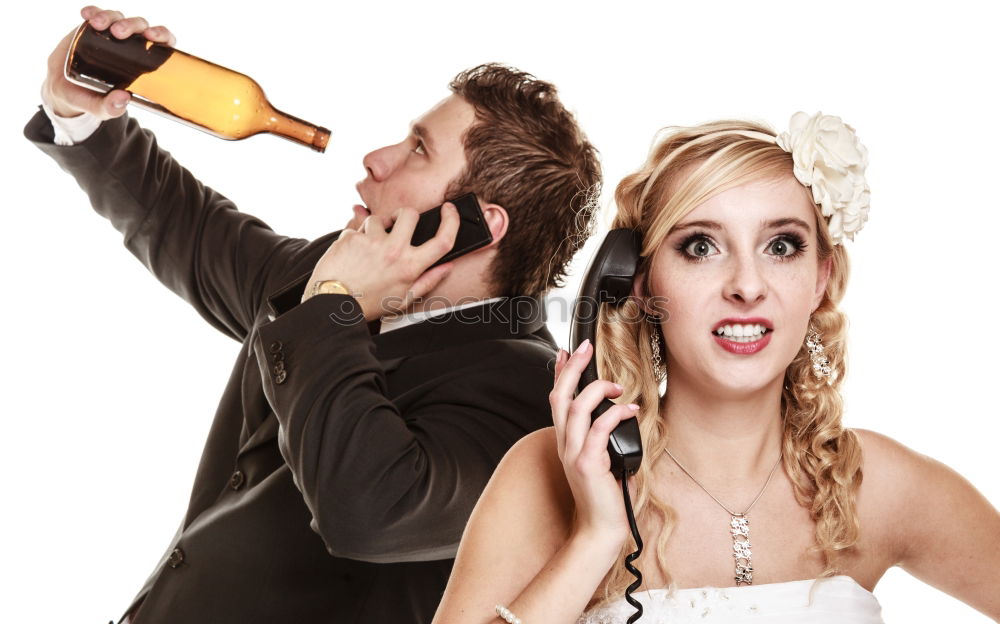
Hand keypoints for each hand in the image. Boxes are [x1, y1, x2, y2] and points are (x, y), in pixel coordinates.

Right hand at [42, 6, 176, 118]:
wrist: (63, 90)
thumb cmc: (91, 99)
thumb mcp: (100, 108)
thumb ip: (110, 108)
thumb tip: (124, 97)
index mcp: (143, 63)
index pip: (162, 44)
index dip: (162, 35)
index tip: (152, 36)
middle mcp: (130, 45)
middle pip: (140, 27)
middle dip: (132, 25)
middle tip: (118, 33)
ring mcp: (110, 35)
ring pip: (118, 17)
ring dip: (110, 16)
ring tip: (96, 24)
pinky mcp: (91, 29)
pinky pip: (95, 14)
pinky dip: (93, 12)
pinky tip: (86, 14)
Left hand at [304, 203, 459, 320]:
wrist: (333, 303)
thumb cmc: (368, 304)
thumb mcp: (403, 299)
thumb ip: (427, 281)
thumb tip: (447, 266)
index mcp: (410, 267)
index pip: (443, 240)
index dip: (451, 221)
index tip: (449, 211)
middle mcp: (393, 251)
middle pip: (410, 214)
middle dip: (406, 215)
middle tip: (398, 224)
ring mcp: (371, 242)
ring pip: (379, 219)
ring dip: (375, 229)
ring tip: (368, 249)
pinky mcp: (351, 237)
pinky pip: (356, 228)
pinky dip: (355, 238)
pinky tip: (352, 255)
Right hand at [550, 340, 638, 546]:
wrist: (601, 530)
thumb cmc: (606, 497)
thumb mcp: (604, 459)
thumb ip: (606, 437)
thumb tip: (623, 414)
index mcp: (567, 442)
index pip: (558, 400)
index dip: (560, 374)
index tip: (566, 352)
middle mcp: (565, 445)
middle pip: (561, 397)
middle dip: (572, 368)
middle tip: (584, 348)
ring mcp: (574, 454)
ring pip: (577, 408)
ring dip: (597, 389)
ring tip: (616, 386)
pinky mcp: (588, 464)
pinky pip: (599, 429)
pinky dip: (615, 414)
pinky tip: (630, 410)